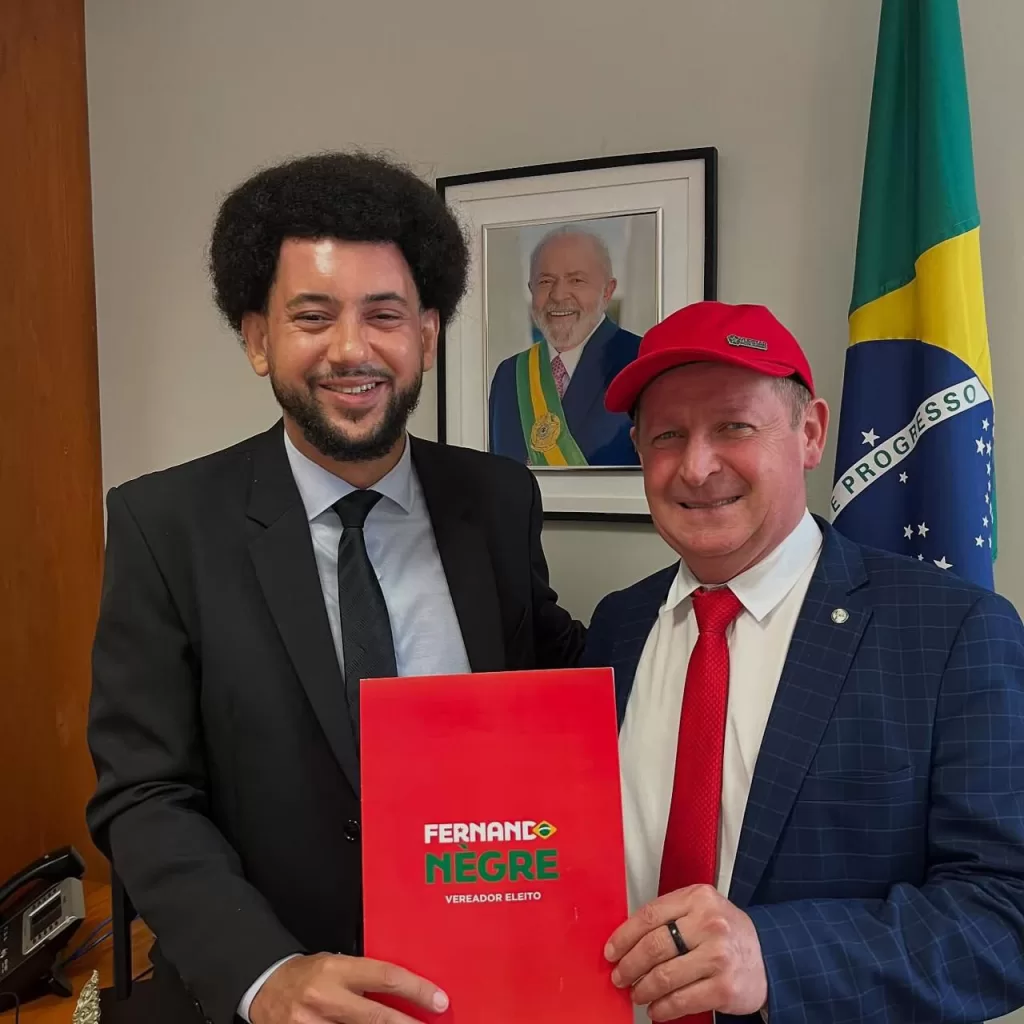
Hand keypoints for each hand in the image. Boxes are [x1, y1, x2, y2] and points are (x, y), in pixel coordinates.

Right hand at [249, 952, 448, 1023]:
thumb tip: (403, 992)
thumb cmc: (307, 973)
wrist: (265, 986)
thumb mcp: (336, 963)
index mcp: (337, 968)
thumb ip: (364, 977)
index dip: (416, 990)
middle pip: (376, 1017)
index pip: (386, 976)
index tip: (439, 1000)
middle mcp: (325, 997)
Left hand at [604, 884, 766, 1020]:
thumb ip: (670, 916)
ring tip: (637, 993)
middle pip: (653, 946)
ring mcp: (718, 957)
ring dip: (643, 989)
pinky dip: (663, 1009)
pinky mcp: (724, 988)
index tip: (612, 951)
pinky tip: (656, 1009)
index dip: (624, 936)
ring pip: (664, 976)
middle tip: (619, 975)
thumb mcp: (701, 909)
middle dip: (629, 965)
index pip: (649, 915)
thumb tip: (627, 939)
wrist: (769, 956)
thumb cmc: (727, 932)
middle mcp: (709, 924)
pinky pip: (682, 1001)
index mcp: (698, 898)